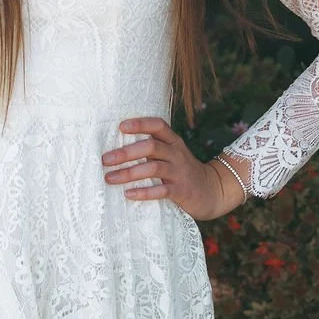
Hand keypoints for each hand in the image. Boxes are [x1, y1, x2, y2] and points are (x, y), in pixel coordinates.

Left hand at [101, 117, 245, 220]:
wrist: (213, 190)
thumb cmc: (182, 170)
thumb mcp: (172, 153)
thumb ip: (152, 147)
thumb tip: (117, 146)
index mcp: (173, 141)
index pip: (158, 125)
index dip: (140, 124)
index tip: (120, 126)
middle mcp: (176, 153)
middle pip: (150, 147)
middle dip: (126, 153)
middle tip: (105, 159)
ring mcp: (179, 172)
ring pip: (153, 168)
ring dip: (129, 173)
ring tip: (109, 178)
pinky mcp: (181, 191)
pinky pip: (161, 191)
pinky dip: (144, 192)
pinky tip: (128, 194)